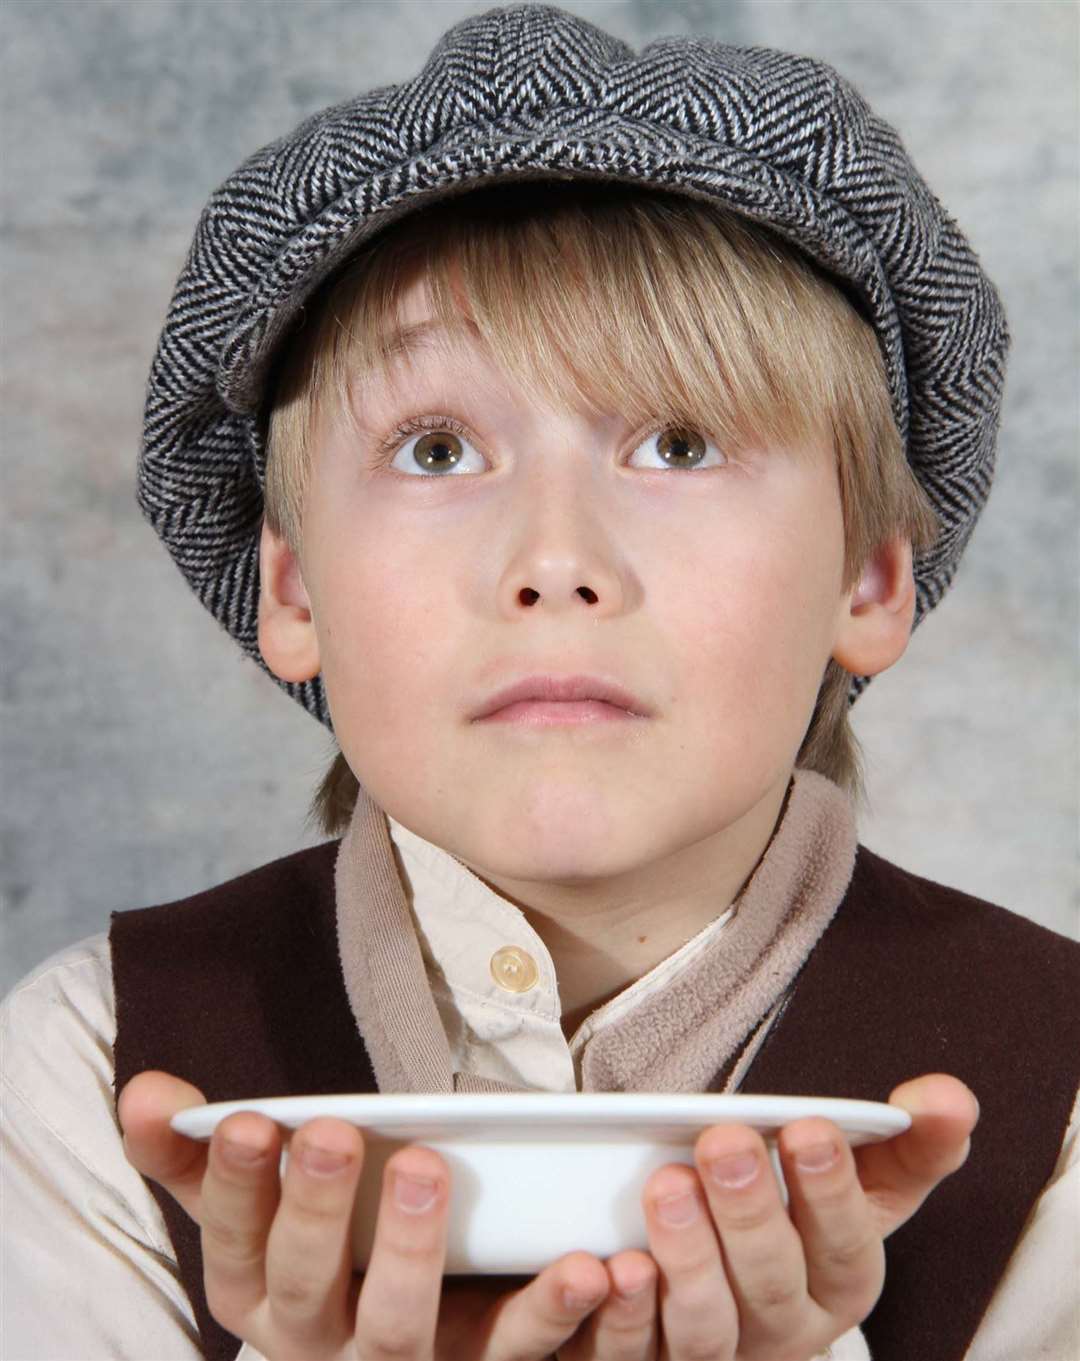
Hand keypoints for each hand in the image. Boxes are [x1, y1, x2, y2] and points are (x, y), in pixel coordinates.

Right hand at [118, 1070, 613, 1359]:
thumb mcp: (247, 1210)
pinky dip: (550, 1313)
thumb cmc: (312, 1253)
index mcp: (253, 1293)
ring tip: (429, 1168)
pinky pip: (512, 1353)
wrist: (376, 1356)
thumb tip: (144, 1092)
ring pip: (398, 1329)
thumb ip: (196, 1152)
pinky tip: (585, 1263)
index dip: (235, 1187)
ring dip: (413, 1251)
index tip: (250, 1121)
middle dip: (316, 1208)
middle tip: (336, 1132)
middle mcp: (314, 1344)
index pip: (229, 1242)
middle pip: (307, 1284)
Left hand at [556, 1072, 978, 1359]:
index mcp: (840, 1284)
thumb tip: (952, 1095)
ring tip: (666, 1184)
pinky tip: (614, 1265)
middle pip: (771, 1285)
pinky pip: (633, 1355)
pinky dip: (622, 1317)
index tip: (807, 1128)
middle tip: (724, 1142)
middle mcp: (782, 1332)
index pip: (847, 1248)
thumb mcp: (862, 1186)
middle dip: (751, 1212)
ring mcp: (715, 1355)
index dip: (830, 1192)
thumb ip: (908, 1142)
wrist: (734, 1295)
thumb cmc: (803, 1224)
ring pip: (704, 1327)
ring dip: (687, 1258)